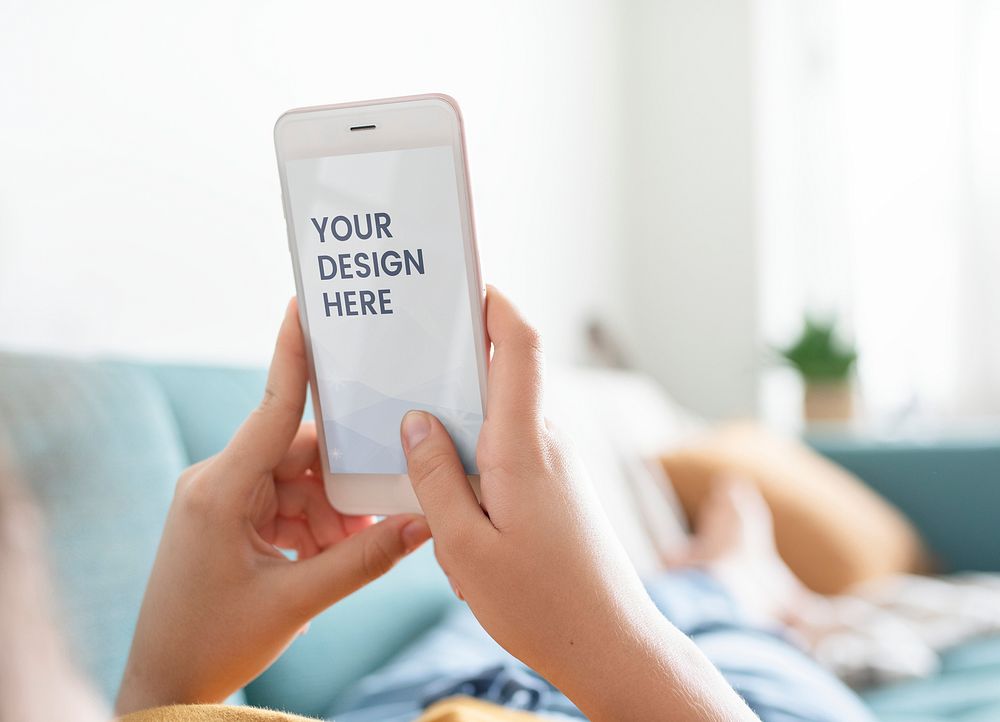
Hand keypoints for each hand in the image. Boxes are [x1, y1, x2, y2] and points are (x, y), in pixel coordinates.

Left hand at [115, 300, 430, 714]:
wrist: (165, 686)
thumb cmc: (213, 643)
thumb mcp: (295, 602)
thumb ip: (363, 562)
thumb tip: (424, 526)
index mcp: (220, 490)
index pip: (271, 408)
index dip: (293, 355)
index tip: (304, 306)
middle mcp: (218, 482)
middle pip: (300, 453)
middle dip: (345, 484)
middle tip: (388, 506)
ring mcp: (222, 500)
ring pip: (298, 482)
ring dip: (333, 513)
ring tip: (357, 550)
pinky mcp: (228, 519)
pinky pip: (285, 504)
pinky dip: (315, 527)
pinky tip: (334, 556)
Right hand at [400, 287, 755, 721]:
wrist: (608, 644)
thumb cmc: (540, 602)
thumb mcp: (465, 546)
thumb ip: (434, 478)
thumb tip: (416, 422)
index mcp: (524, 447)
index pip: (520, 348)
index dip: (496, 304)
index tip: (463, 282)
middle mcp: (547, 445)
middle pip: (506, 375)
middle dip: (460, 358)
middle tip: (407, 351)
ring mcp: (556, 467)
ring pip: (502, 419)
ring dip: (462, 418)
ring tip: (412, 426)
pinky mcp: (556, 490)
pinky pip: (509, 451)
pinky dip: (475, 455)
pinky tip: (446, 487)